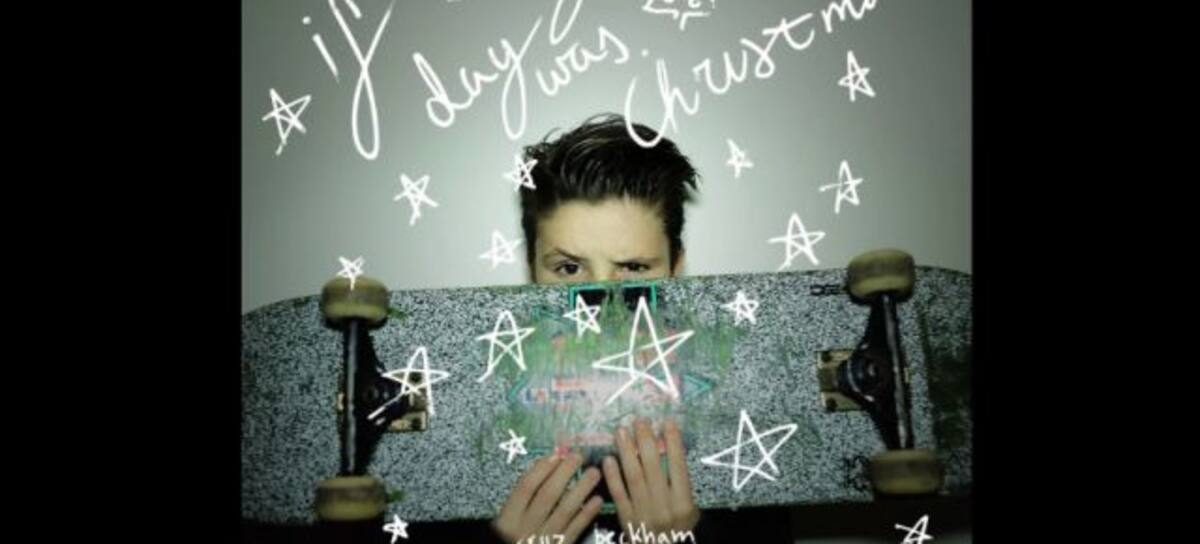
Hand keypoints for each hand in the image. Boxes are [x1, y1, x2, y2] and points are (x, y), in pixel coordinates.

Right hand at [492, 453, 603, 543]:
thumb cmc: (515, 537)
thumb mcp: (509, 520)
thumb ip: (523, 498)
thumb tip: (549, 464)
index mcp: (509, 518)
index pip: (526, 487)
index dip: (542, 469)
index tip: (556, 454)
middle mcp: (526, 527)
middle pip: (548, 495)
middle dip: (565, 473)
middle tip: (578, 457)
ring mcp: (545, 539)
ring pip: (565, 510)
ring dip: (581, 489)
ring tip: (594, 473)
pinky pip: (576, 529)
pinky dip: (587, 513)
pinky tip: (597, 500)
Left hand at [602, 418, 699, 534]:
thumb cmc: (677, 529)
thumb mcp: (689, 510)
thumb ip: (680, 485)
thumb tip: (668, 449)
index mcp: (683, 503)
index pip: (679, 468)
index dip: (673, 444)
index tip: (667, 422)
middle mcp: (664, 507)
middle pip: (653, 468)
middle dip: (646, 441)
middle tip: (640, 420)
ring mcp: (644, 513)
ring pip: (634, 477)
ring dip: (627, 452)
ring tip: (621, 431)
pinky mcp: (627, 519)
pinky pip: (619, 494)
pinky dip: (613, 476)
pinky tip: (608, 459)